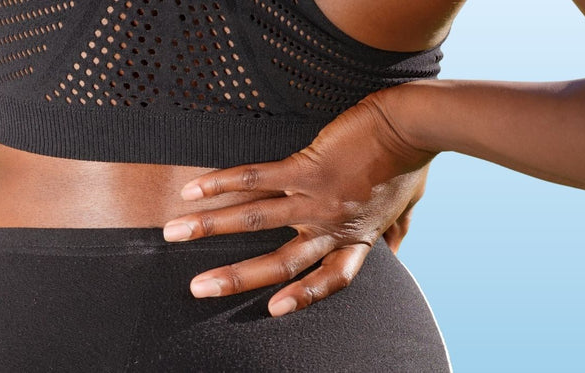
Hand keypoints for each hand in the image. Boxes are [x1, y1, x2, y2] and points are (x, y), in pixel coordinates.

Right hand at [163, 96, 435, 316]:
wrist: (411, 124)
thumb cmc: (408, 163)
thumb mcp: (405, 206)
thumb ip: (396, 231)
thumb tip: (397, 249)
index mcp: (354, 239)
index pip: (327, 279)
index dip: (301, 297)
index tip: (273, 310)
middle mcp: (330, 226)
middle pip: (279, 262)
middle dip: (234, 278)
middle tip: (197, 289)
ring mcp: (315, 198)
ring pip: (255, 221)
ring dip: (209, 229)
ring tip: (173, 233)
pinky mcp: (304, 167)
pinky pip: (255, 179)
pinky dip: (220, 184)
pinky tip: (192, 190)